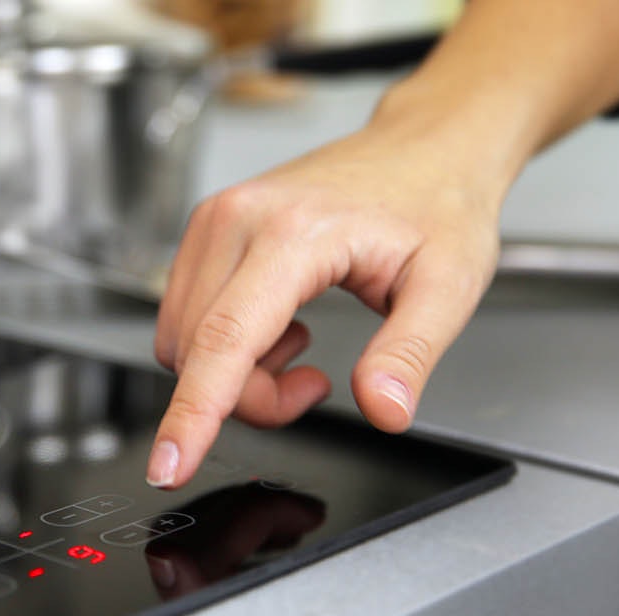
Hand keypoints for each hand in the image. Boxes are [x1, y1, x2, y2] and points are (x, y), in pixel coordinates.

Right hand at [147, 123, 503, 488]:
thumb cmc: (438, 204)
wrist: (425, 147)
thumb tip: (383, 411)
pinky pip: (188, 315)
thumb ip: (409, 354)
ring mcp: (215, 220)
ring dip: (234, 373)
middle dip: (248, 397)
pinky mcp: (208, 229)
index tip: (170, 465)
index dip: (193, 413)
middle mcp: (236, 220)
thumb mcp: (449, 286)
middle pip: (200, 352)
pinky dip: (226, 345)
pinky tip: (281, 325)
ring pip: (184, 339)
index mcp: (293, 233)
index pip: (224, 340)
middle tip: (316, 385)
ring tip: (303, 348)